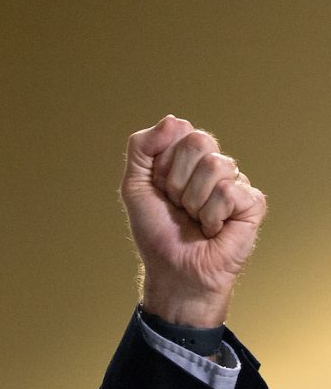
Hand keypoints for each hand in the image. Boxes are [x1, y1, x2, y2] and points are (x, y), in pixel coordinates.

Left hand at [120, 115, 266, 326]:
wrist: (173, 270)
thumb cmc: (157, 232)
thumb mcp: (135, 186)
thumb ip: (142, 148)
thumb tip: (173, 119)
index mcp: (187, 158)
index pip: (180, 131)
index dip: (162, 162)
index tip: (160, 189)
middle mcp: (213, 166)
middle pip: (199, 141)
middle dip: (177, 179)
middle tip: (177, 205)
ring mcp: (235, 182)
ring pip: (215, 166)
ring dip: (193, 200)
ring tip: (194, 219)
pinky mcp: (252, 203)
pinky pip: (228, 191)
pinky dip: (211, 215)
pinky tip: (213, 229)